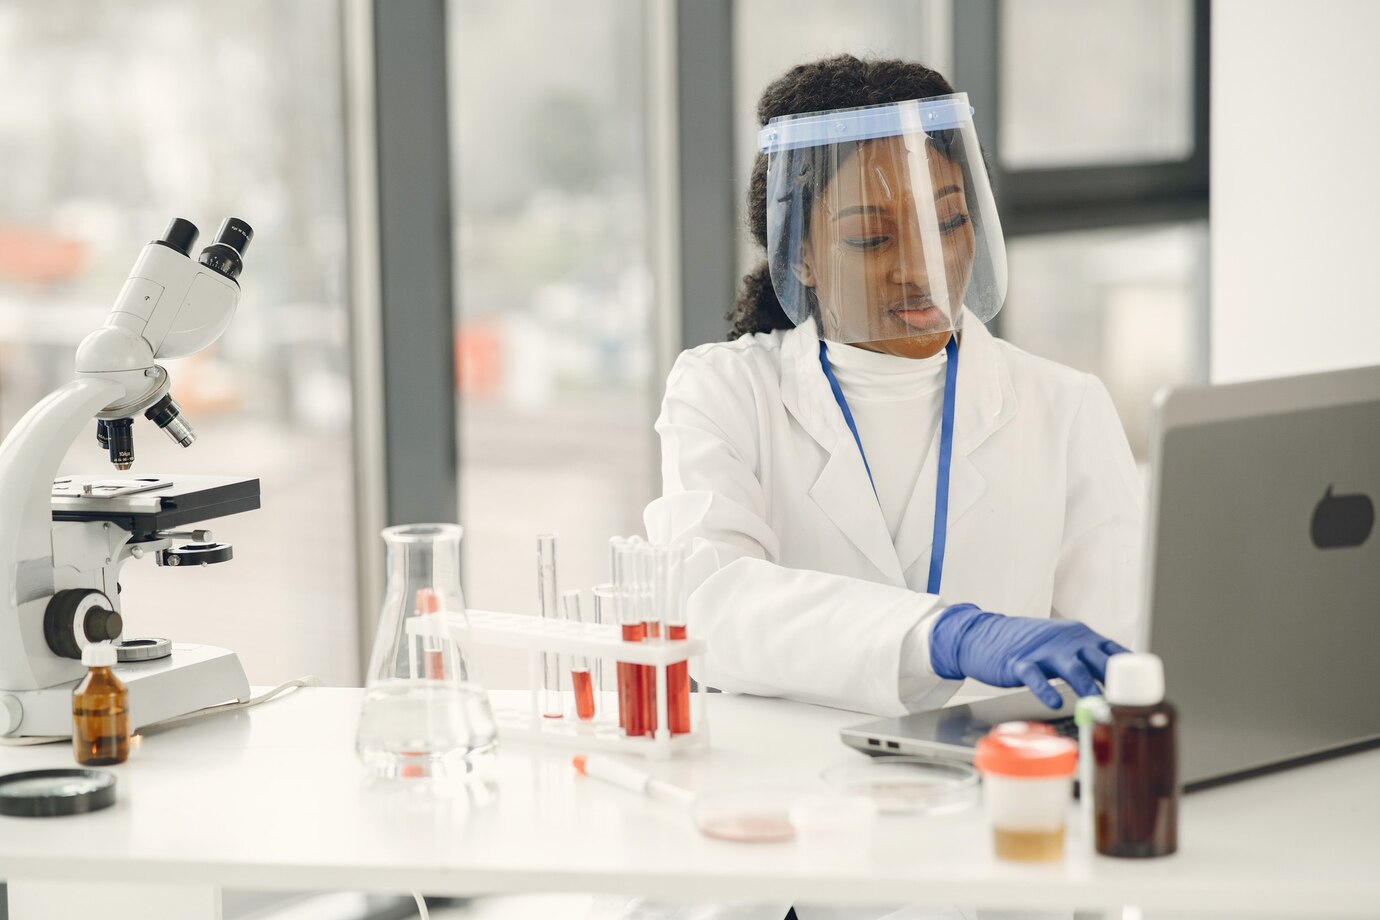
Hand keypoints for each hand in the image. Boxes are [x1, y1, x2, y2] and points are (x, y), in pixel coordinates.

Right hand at [929, 604, 1128, 707]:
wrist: (982, 634)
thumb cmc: (1025, 644)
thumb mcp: (1060, 644)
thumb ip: (1086, 658)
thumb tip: (1116, 681)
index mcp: (1078, 635)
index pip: (1113, 651)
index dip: (1130, 669)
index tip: (1144, 689)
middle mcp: (1064, 640)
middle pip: (1097, 659)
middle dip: (1114, 680)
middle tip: (1126, 703)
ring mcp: (1041, 650)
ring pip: (1070, 666)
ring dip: (1086, 685)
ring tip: (1097, 704)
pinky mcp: (1019, 663)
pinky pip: (1035, 677)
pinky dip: (1046, 690)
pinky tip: (1055, 702)